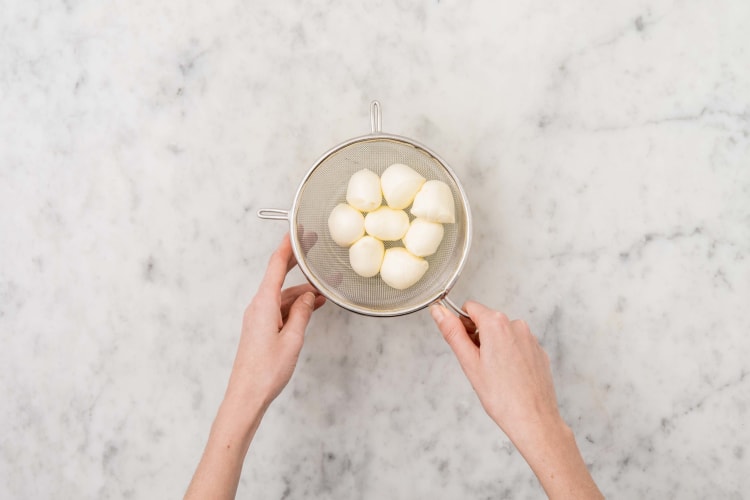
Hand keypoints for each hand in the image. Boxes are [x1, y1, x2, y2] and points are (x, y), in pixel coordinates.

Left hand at [226, 233, 325, 409]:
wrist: (246, 396)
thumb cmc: (266, 371)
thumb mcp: (293, 339)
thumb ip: (303, 313)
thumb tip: (309, 296)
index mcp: (263, 304)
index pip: (275, 266)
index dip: (288, 246)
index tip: (298, 231)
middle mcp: (258, 307)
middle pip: (278, 277)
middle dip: (296, 263)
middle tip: (313, 250)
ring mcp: (258, 318)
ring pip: (283, 296)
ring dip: (302, 292)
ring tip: (325, 291)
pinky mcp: (260, 329)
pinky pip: (280, 309)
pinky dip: (296, 306)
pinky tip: (311, 308)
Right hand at [431, 301, 559, 440]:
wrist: (534, 420)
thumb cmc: (502, 397)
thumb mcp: (469, 362)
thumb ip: (452, 332)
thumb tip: (439, 311)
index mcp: (497, 324)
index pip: (470, 308)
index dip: (461, 325)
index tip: (464, 345)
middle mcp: (516, 325)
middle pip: (487, 321)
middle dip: (478, 338)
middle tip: (479, 366)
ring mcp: (530, 338)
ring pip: (502, 334)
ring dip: (494, 347)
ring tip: (495, 374)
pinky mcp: (539, 351)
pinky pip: (517, 345)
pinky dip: (510, 356)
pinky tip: (509, 377)